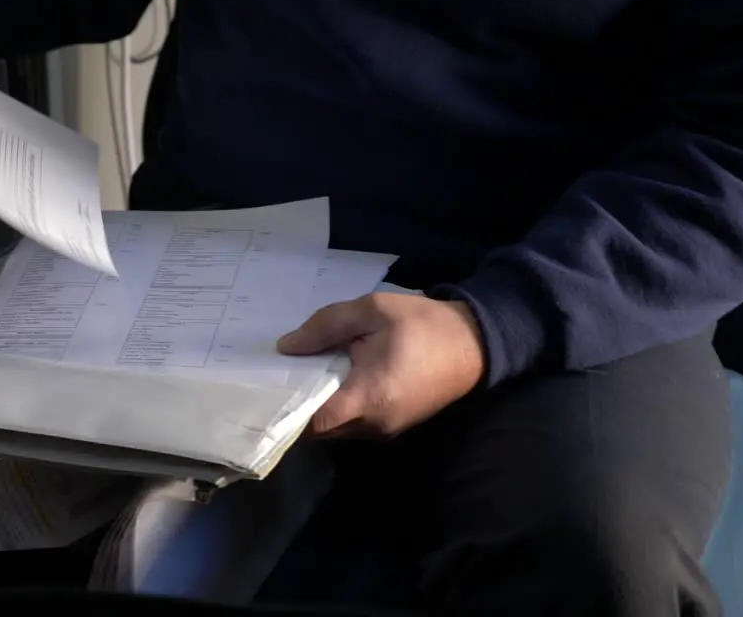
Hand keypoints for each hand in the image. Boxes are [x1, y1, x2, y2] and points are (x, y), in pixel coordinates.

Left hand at [277, 292, 485, 437]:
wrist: (476, 342)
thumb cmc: (424, 324)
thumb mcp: (372, 311)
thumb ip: (326, 327)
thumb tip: (286, 347)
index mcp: (369, 397)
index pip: (314, 422)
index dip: (287, 409)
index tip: (265, 388)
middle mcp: (375, 425)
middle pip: (321, 430)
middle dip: (299, 407)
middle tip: (277, 378)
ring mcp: (387, 430)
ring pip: (337, 430)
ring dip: (320, 408)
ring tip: (301, 376)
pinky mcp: (395, 427)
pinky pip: (355, 425)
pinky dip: (339, 408)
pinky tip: (330, 381)